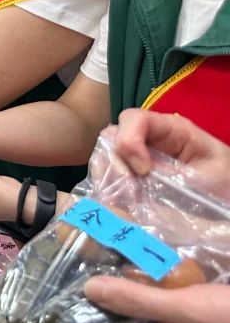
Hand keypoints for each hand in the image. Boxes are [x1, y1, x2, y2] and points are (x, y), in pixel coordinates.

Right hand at [112, 108, 229, 195]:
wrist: (228, 198)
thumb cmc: (224, 184)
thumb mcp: (206, 176)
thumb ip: (174, 172)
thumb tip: (139, 173)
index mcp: (170, 129)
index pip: (134, 119)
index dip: (129, 141)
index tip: (143, 171)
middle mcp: (148, 139)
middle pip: (111, 137)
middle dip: (116, 164)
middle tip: (132, 191)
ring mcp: (137, 157)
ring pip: (105, 157)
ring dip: (112, 179)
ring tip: (130, 200)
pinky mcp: (132, 176)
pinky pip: (109, 177)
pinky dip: (112, 190)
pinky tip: (128, 204)